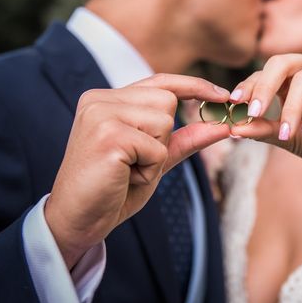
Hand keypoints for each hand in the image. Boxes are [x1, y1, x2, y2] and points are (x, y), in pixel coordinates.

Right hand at [45, 74, 230, 267]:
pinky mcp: (108, 136)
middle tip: (136, 161)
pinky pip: (157, 148)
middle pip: (167, 101)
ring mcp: (101, 115)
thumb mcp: (156, 159)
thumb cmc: (114, 189)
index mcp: (107, 99)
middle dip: (164, 137)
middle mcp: (101, 99)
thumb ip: (186, 138)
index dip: (193, 86)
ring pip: (165, 121)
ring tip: (128, 170)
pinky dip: (150, 169)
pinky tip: (124, 178)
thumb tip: (223, 124)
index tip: (222, 94)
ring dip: (157, 155)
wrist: (78, 221)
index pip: (160, 82)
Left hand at [229, 53, 301, 187]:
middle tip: (254, 113)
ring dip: (293, 108)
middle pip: (282, 63)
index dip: (249, 86)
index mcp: (292, 72)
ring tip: (287, 134)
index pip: (265, 71)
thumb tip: (232, 129)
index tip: (235, 104)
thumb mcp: (283, 134)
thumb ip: (261, 128)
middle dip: (265, 88)